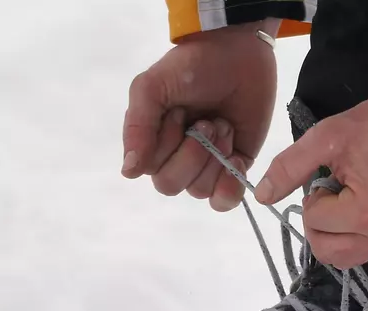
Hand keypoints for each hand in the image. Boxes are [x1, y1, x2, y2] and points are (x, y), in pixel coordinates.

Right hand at [121, 20, 278, 210]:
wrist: (239, 54)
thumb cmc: (192, 67)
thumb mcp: (152, 88)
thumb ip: (138, 127)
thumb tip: (129, 171)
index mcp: (151, 140)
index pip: (150, 169)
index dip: (167, 145)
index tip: (179, 113)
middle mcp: (176, 157)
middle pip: (172, 185)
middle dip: (193, 154)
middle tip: (208, 121)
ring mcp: (206, 164)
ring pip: (199, 191)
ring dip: (215, 157)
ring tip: (223, 124)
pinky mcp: (235, 167)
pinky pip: (225, 200)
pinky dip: (230, 186)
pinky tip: (236, 159)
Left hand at [254, 75, 367, 267]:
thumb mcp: (324, 139)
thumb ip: (288, 169)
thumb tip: (261, 196)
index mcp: (364, 215)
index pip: (316, 224)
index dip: (313, 198)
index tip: (326, 176)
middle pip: (331, 254)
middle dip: (319, 226)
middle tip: (327, 195)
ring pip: (350, 256)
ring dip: (337, 234)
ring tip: (345, 200)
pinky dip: (355, 234)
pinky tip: (361, 203)